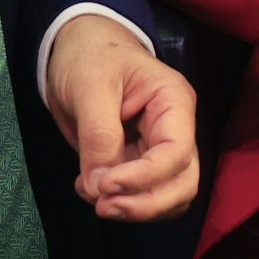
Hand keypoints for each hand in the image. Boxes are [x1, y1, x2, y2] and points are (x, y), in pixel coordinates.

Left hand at [44, 13, 200, 220]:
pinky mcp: (138, 162)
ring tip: (92, 195)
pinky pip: (142, 195)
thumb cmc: (89, 56)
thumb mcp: (90, 86)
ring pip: (168, 197)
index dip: (145, 178)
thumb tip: (100, 187)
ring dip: (134, 209)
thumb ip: (98, 135)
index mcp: (173, 103)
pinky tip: (89, 188)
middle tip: (102, 207)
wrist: (75, 49)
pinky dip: (120, 202)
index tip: (105, 186)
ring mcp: (158, 149)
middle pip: (183, 184)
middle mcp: (175, 130)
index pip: (177, 153)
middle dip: (146, 204)